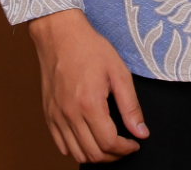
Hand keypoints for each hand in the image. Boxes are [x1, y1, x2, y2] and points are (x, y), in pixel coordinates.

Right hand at [28, 8, 149, 162]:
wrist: (60, 35)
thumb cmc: (89, 48)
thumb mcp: (118, 71)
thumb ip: (130, 105)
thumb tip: (141, 132)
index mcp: (90, 104)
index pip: (109, 143)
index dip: (126, 149)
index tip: (135, 143)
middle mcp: (70, 115)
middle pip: (93, 154)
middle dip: (114, 155)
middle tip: (125, 145)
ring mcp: (56, 117)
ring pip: (77, 154)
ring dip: (96, 155)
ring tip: (109, 143)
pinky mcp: (49, 115)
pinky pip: (61, 146)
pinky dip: (76, 150)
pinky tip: (88, 138)